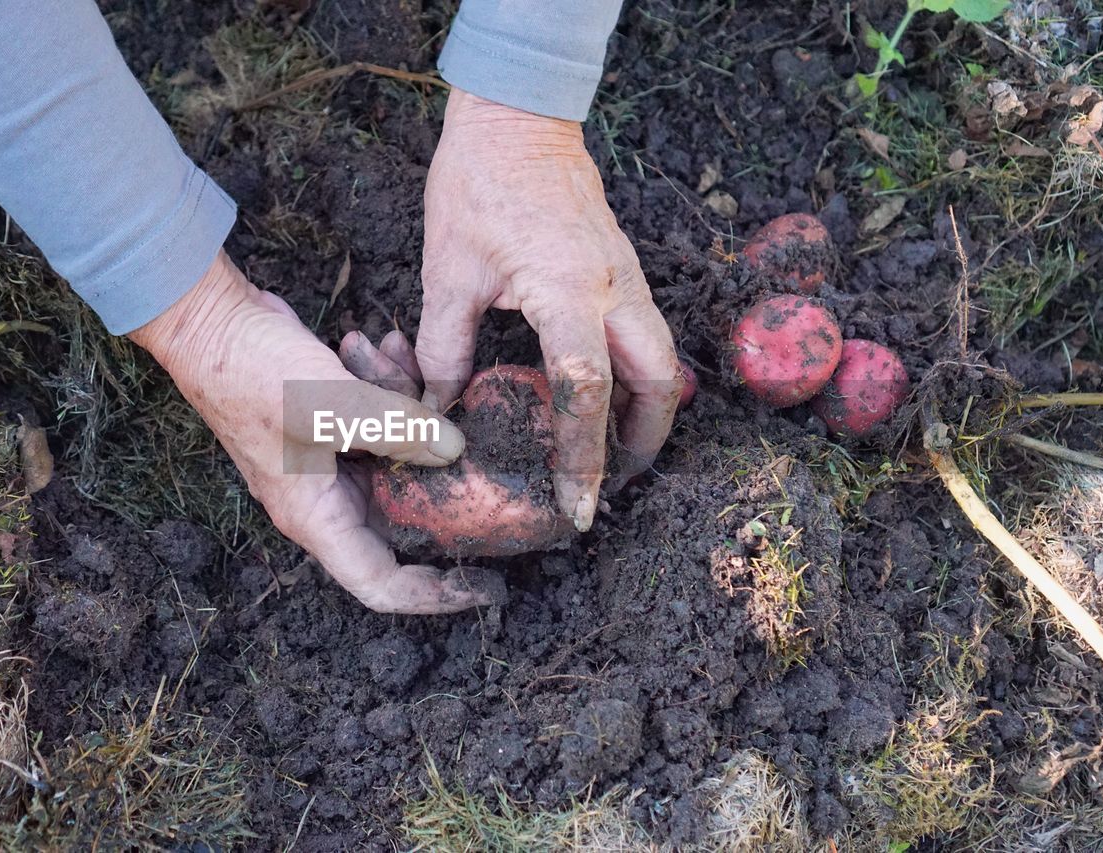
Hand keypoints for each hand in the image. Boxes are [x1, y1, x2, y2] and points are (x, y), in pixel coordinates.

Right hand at [129, 251, 497, 613]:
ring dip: (410, 407)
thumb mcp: (330, 402)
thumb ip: (396, 429)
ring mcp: (329, 460)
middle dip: (440, 477)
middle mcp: (324, 498)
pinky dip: (392, 385)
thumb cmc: (250, 372)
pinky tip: (388, 343)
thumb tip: (453, 450)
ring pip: (399, 457)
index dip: (434, 594)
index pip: (381, 582)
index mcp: (316, 516)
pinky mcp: (335, 423)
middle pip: (403, 515)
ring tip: (399, 357)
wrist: (208, 321)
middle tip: (477, 446)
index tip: (484, 585)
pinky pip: (382, 419)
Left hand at [417, 89, 681, 532]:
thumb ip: (445, 349)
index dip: (583, 458)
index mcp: (569, 293)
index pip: (586, 393)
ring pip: (663, 362)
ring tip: (610, 453)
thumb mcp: (448, 272)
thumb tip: (440, 412)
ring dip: (646, 412)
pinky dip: (637, 378)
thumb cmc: (477, 185)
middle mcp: (616, 290)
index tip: (580, 508)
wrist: (517, 119)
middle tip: (611, 484)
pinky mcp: (626, 270)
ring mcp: (630, 278)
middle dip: (644, 443)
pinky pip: (647, 337)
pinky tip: (603, 398)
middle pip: (660, 385)